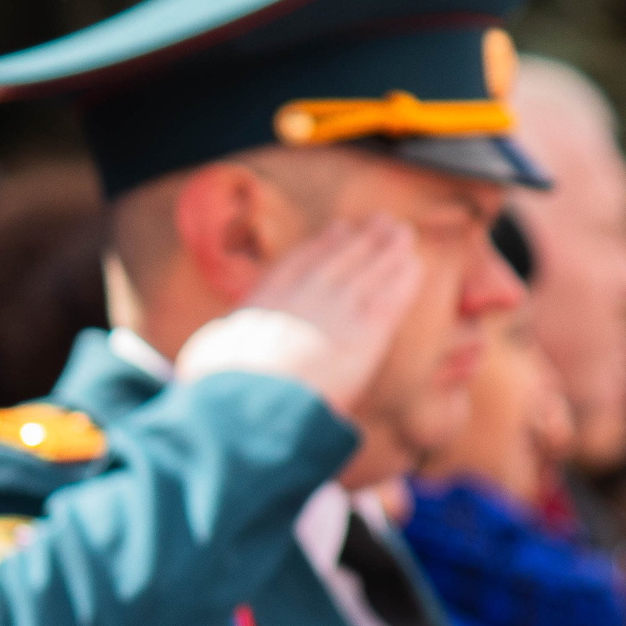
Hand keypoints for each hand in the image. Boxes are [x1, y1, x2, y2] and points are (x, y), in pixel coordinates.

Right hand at [173, 215, 420, 412]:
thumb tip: (217, 343)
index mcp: (267, 297)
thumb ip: (222, 342)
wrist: (256, 402)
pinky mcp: (365, 334)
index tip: (339, 229)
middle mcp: (305, 296)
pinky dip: (404, 280)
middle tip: (381, 223)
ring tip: (403, 235)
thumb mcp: (210, 355)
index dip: (324, 244)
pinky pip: (390, 300)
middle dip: (362, 239)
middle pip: (341, 258)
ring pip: (369, 272)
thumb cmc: (225, 388)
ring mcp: (336, 311)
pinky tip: (415, 266)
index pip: (300, 261)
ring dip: (389, 250)